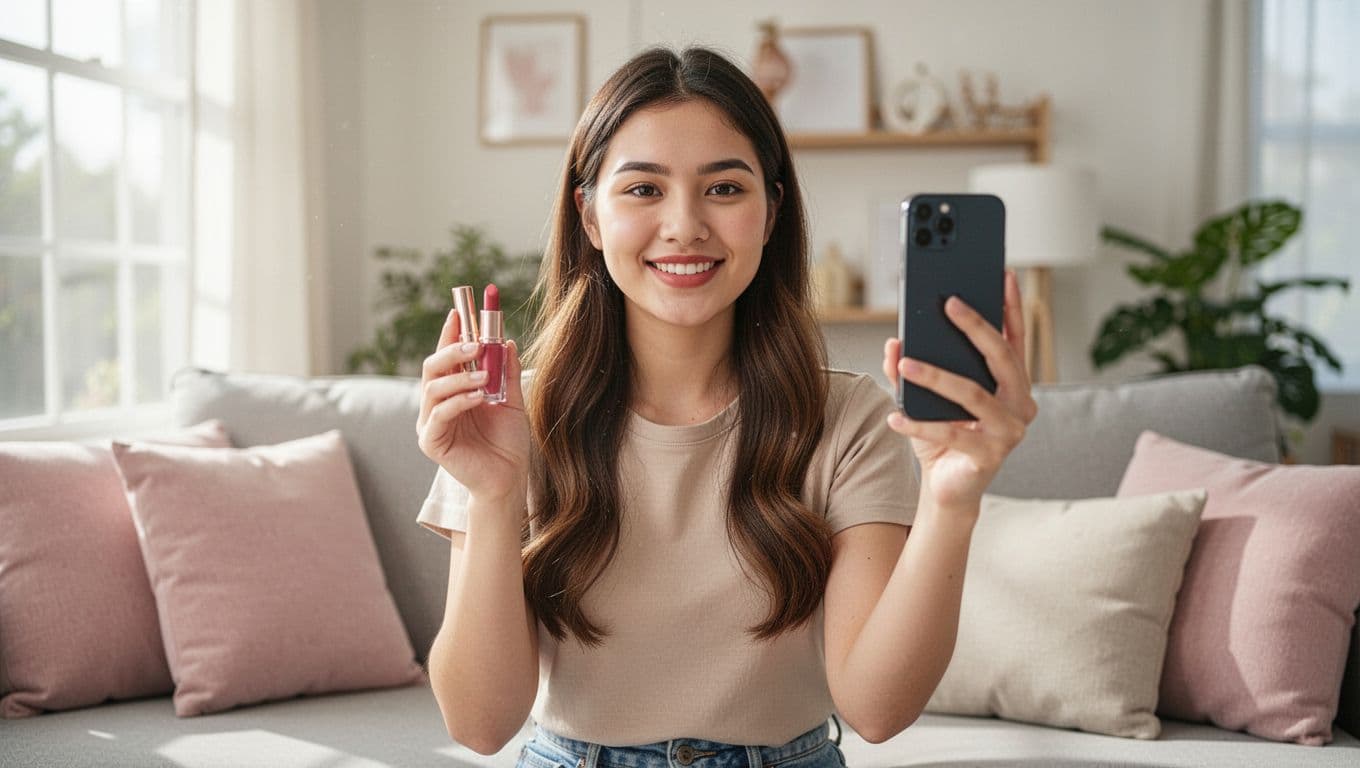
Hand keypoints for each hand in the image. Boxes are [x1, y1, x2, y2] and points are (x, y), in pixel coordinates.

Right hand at [416, 308, 530, 503]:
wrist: (509, 479)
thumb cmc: (507, 442)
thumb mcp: (511, 401)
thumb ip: (506, 374)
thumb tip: (507, 341)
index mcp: (453, 391)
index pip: (446, 357)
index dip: (451, 333)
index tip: (461, 311)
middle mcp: (437, 404)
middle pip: (432, 367)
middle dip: (451, 350)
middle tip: (474, 344)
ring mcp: (431, 422)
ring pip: (433, 388)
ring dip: (459, 377)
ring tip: (485, 378)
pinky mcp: (431, 442)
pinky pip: (440, 415)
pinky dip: (459, 401)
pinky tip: (479, 397)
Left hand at [882, 269, 1037, 513]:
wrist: (948, 488)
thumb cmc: (942, 436)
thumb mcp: (925, 397)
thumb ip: (911, 367)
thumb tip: (894, 342)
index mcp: (1013, 384)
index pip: (1014, 338)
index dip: (1010, 306)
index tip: (1002, 274)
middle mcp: (1021, 404)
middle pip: (1001, 357)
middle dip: (976, 327)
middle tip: (949, 303)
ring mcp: (1010, 431)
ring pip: (974, 394)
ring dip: (937, 376)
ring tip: (907, 364)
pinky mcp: (990, 457)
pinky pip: (951, 433)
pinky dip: (920, 424)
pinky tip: (895, 416)